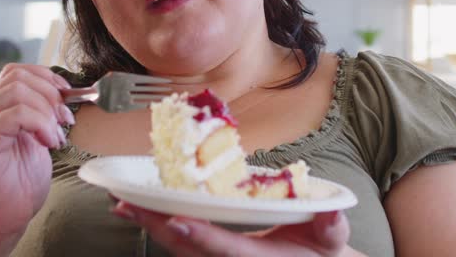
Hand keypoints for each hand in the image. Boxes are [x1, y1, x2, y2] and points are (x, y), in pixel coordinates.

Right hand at [0, 63, 74, 249]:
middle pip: (17, 76)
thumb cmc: (14, 188)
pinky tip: (48, 142)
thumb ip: (41, 120)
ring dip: (46, 109)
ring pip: (16, 90)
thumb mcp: (35, 144)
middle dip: (50, 92)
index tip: (67, 96)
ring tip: (55, 134)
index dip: (47, 77)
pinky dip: (39, 123)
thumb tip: (64, 100)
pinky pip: (13, 114)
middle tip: (64, 120)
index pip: (16, 72)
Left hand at [112, 200, 350, 256]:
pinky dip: (159, 225)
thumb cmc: (320, 250)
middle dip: (156, 227)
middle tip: (127, 205)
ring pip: (178, 247)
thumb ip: (331, 228)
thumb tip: (331, 216)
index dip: (200, 235)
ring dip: (150, 225)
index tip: (175, 220)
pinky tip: (140, 209)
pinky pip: (182, 242)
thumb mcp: (332, 238)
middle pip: (188, 249)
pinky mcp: (212, 250)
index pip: (224, 248)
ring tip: (123, 204)